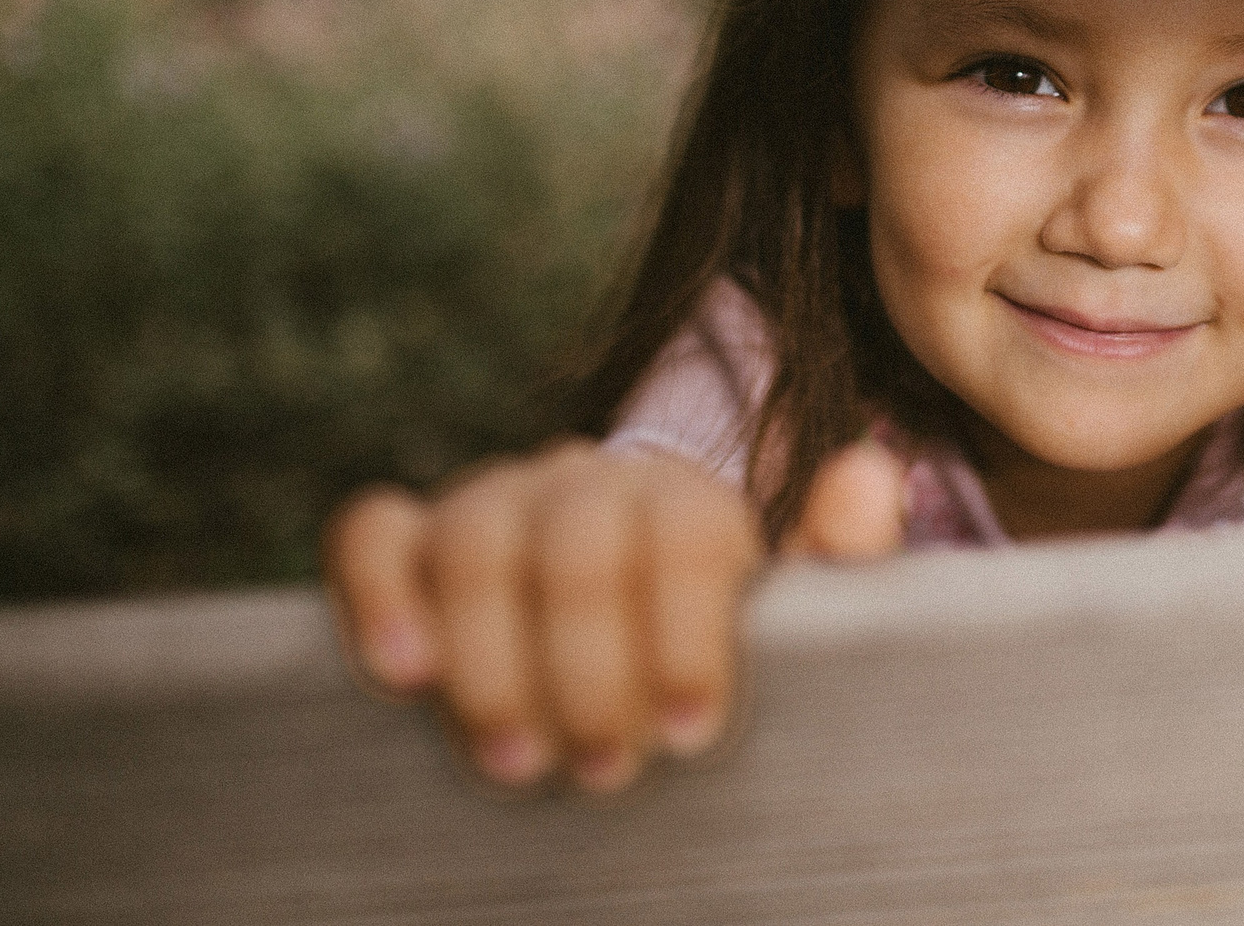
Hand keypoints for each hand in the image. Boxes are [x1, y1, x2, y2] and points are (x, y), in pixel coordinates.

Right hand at [327, 436, 903, 791]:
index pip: (688, 530)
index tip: (691, 731)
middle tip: (605, 770)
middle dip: (591, 666)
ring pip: (476, 538)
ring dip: (493, 658)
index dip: (688, 631)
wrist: (622, 662)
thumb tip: (871, 473)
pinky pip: (372, 533)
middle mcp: (586, 482)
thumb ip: (838, 562)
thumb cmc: (712, 663)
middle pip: (580, 541)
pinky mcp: (409, 540)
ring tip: (518, 762)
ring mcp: (492, 502)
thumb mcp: (791, 626)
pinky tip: (404, 675)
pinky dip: (380, 594)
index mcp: (687, 500)